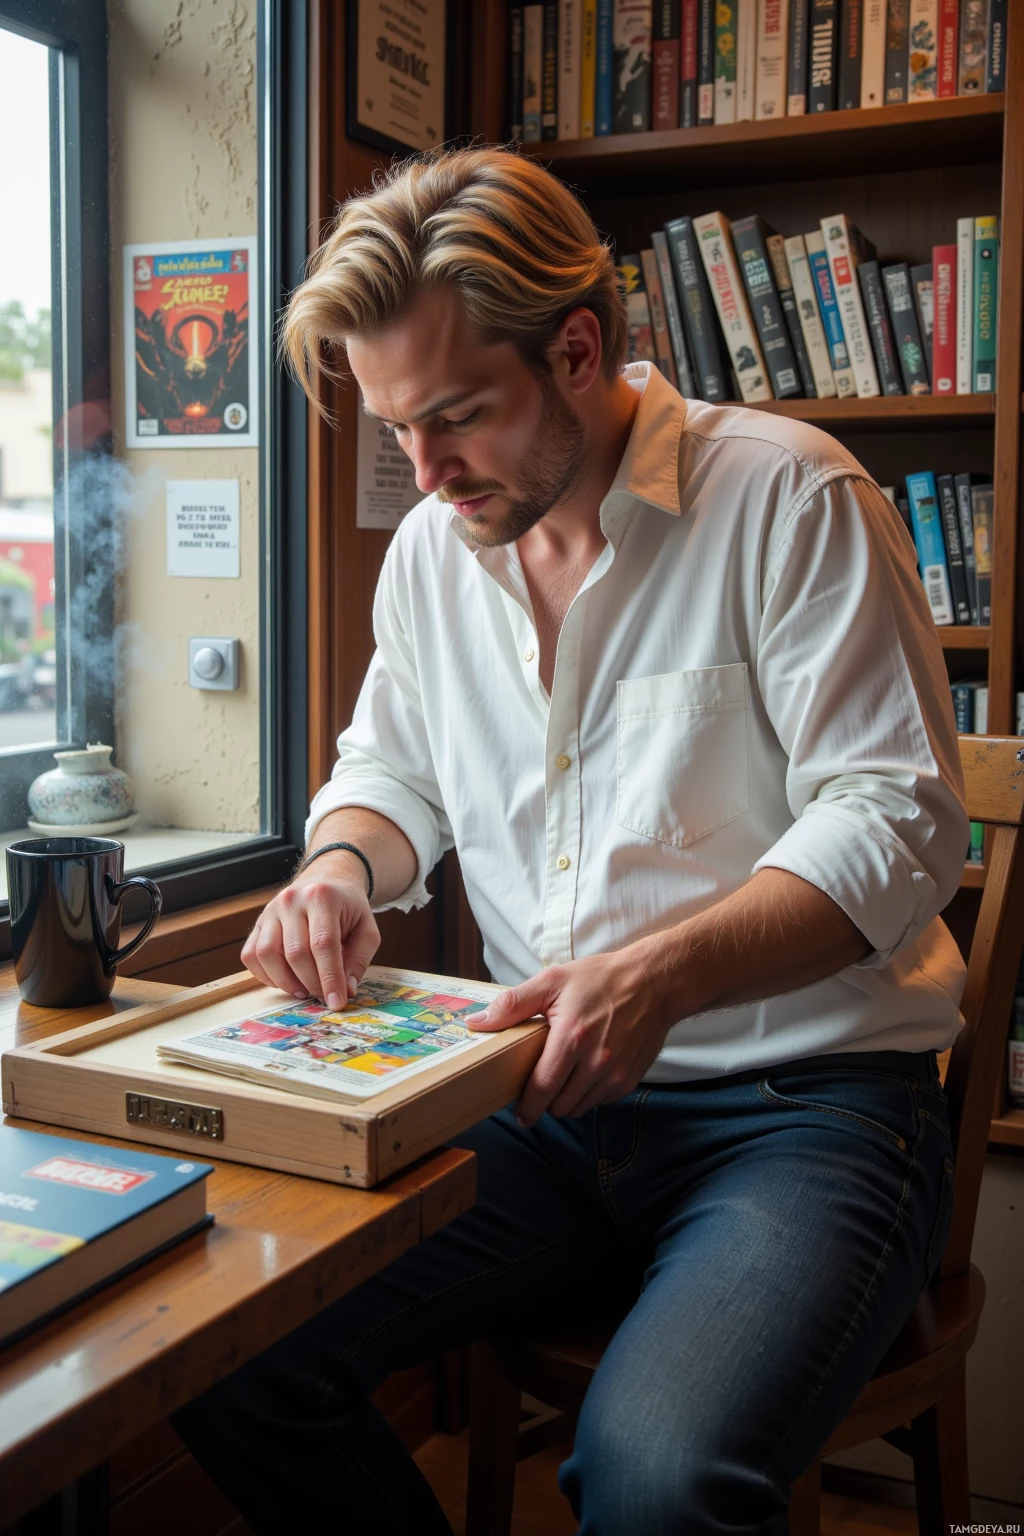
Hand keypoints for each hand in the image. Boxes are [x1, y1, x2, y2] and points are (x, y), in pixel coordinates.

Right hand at [241, 857, 380, 1009]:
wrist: (327, 880)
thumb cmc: (348, 908)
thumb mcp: (366, 929)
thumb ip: (359, 960)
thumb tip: (346, 990)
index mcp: (322, 897)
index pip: (323, 944)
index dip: (329, 978)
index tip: (336, 1002)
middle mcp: (292, 900)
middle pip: (295, 952)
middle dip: (311, 983)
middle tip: (323, 996)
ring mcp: (270, 910)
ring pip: (267, 955)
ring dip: (285, 982)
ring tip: (304, 990)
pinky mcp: (258, 923)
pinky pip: (251, 955)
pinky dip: (265, 976)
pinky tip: (285, 980)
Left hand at [466, 947, 674, 1126]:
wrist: (654, 982)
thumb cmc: (601, 979)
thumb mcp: (552, 981)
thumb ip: (512, 1005)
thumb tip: (475, 1023)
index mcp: (571, 1038)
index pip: (542, 1089)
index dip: (526, 1106)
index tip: (519, 1113)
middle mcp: (596, 1062)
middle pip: (558, 1105)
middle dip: (545, 1099)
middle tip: (541, 1080)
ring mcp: (616, 1074)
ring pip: (579, 1108)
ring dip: (566, 1098)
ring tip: (565, 1073)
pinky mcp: (630, 1080)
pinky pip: (599, 1101)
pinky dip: (589, 1093)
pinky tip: (587, 1070)